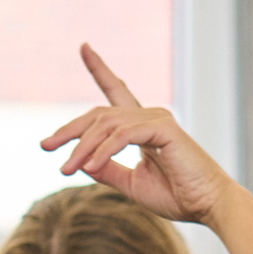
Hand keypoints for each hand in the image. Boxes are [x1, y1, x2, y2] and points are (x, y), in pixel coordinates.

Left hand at [41, 46, 252, 253]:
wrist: (207, 206)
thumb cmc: (176, 196)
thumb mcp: (130, 183)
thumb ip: (107, 169)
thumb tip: (80, 161)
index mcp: (142, 127)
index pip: (116, 92)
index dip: (100, 69)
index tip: (84, 47)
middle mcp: (149, 116)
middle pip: (98, 114)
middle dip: (68, 129)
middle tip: (45, 147)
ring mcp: (157, 119)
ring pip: (105, 125)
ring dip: (81, 148)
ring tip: (66, 169)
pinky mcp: (164, 129)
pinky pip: (122, 135)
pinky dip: (102, 150)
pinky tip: (88, 166)